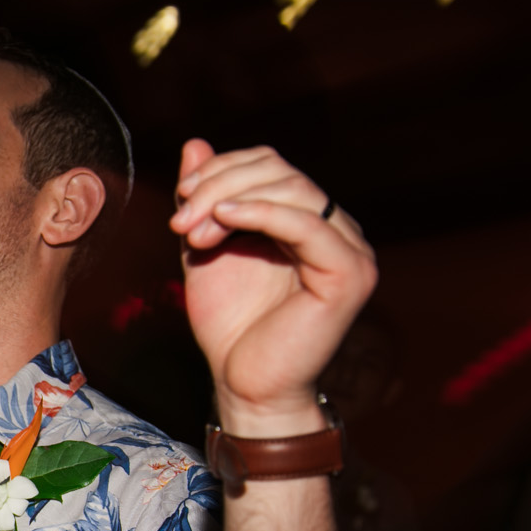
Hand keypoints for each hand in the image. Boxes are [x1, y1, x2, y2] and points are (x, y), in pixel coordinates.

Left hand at [169, 140, 377, 434]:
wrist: (244, 386)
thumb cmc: (230, 326)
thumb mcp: (206, 249)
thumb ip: (204, 200)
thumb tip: (195, 144)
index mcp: (309, 221)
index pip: (271, 166)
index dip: (222, 171)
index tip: (180, 200)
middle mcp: (337, 229)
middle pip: (280, 172)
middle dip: (220, 186)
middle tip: (179, 221)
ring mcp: (350, 250)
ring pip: (293, 189)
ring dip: (230, 201)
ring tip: (191, 232)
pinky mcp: (349, 274)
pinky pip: (306, 224)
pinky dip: (260, 214)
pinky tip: (221, 221)